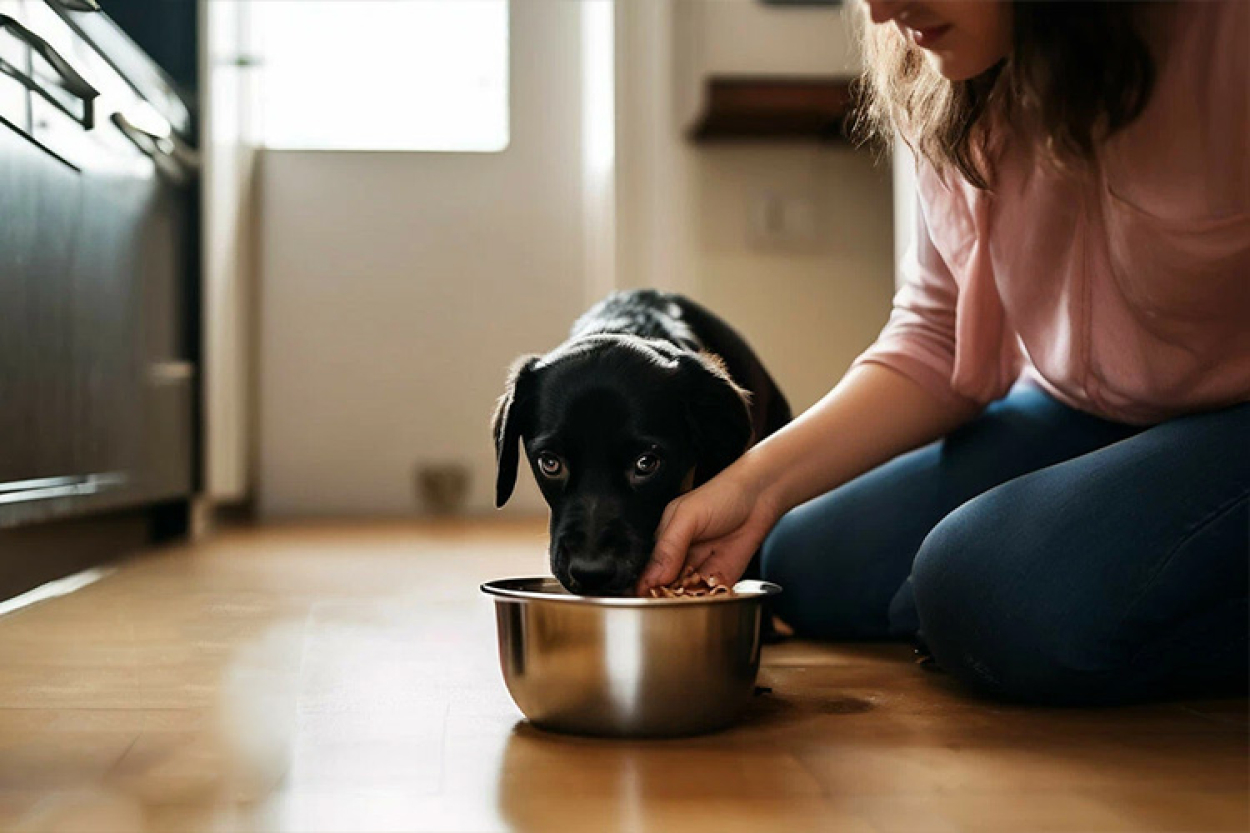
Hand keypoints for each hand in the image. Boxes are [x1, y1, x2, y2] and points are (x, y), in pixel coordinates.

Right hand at [637, 463, 782, 594]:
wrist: (760, 496)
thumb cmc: (722, 495)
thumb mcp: (687, 516)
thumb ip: (668, 546)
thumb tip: (652, 577)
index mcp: (664, 541)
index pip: (647, 572)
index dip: (645, 588)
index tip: (647, 600)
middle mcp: (680, 558)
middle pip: (664, 589)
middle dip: (665, 598)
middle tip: (670, 600)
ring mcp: (701, 570)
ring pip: (686, 597)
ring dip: (686, 602)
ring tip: (688, 599)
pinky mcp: (721, 579)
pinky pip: (709, 598)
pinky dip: (706, 602)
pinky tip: (704, 598)